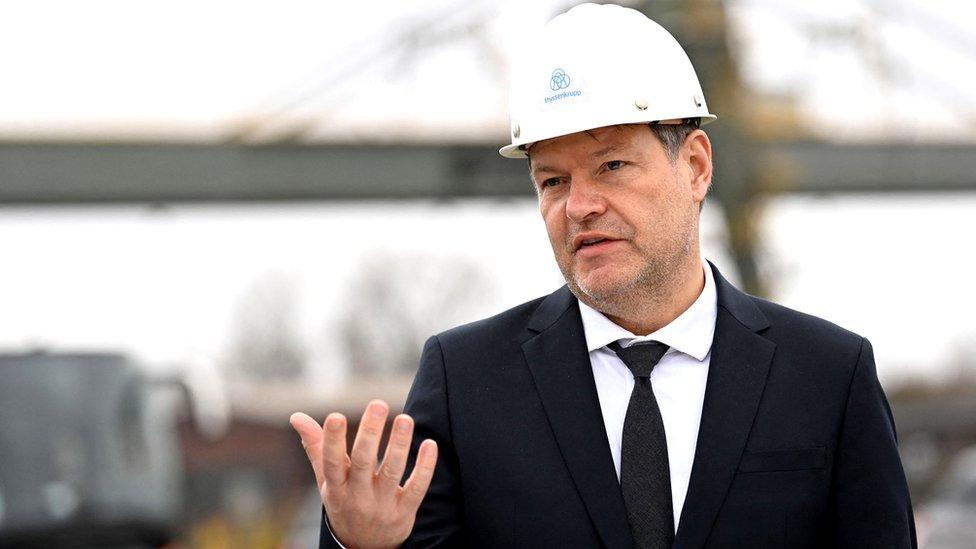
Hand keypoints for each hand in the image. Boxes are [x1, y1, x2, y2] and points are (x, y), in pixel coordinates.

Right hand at [290, 400, 437, 548]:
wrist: (365, 548)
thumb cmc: (344, 502)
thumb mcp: (327, 481)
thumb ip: (316, 447)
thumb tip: (296, 416)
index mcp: (336, 487)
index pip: (331, 463)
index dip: (332, 441)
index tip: (335, 415)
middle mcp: (358, 496)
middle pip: (364, 462)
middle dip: (370, 433)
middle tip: (378, 404)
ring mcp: (382, 505)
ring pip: (393, 472)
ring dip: (399, 445)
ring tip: (405, 419)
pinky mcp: (404, 511)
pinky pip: (417, 488)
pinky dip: (425, 467)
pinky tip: (429, 444)